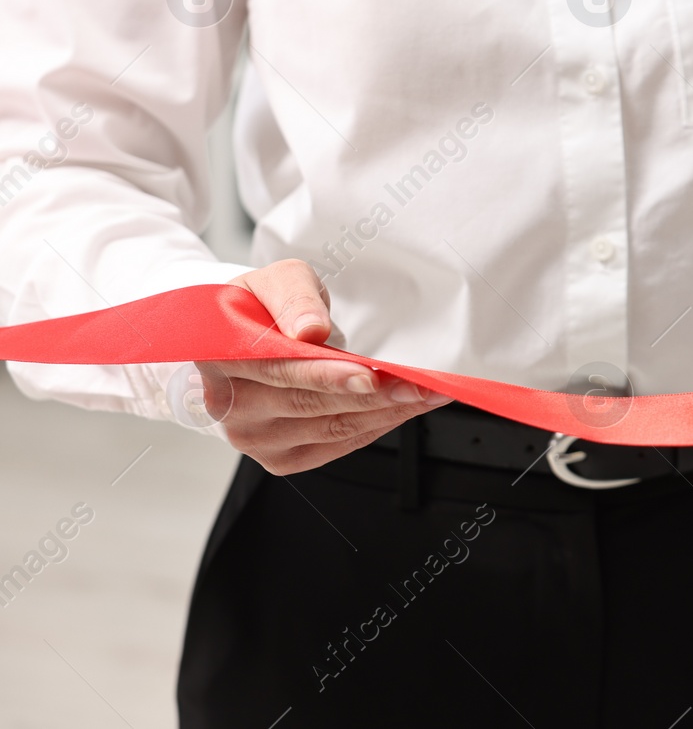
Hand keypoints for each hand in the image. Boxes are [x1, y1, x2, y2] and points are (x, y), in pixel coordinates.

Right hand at [195, 259, 451, 474]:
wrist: (242, 341)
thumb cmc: (259, 308)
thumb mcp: (275, 281)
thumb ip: (293, 298)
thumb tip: (310, 330)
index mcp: (219, 358)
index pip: (281, 371)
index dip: (327, 375)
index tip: (370, 375)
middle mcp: (229, 407)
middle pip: (312, 405)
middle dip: (376, 395)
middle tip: (422, 384)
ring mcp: (254, 438)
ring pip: (332, 429)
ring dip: (387, 412)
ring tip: (427, 394)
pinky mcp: (280, 458)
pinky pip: (337, 445)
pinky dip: (377, 426)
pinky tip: (404, 408)